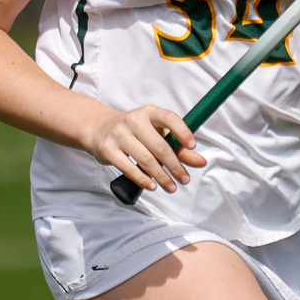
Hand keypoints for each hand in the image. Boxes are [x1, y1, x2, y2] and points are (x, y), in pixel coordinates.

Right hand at [83, 105, 206, 193]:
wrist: (99, 129)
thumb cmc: (134, 132)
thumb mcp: (155, 133)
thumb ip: (178, 147)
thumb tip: (200, 162)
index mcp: (149, 112)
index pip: (169, 118)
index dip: (182, 132)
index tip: (193, 146)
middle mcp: (134, 120)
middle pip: (159, 146)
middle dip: (175, 166)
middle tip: (184, 179)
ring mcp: (119, 134)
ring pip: (145, 159)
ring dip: (161, 176)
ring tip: (171, 186)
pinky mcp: (107, 149)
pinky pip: (128, 167)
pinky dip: (142, 179)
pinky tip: (152, 186)